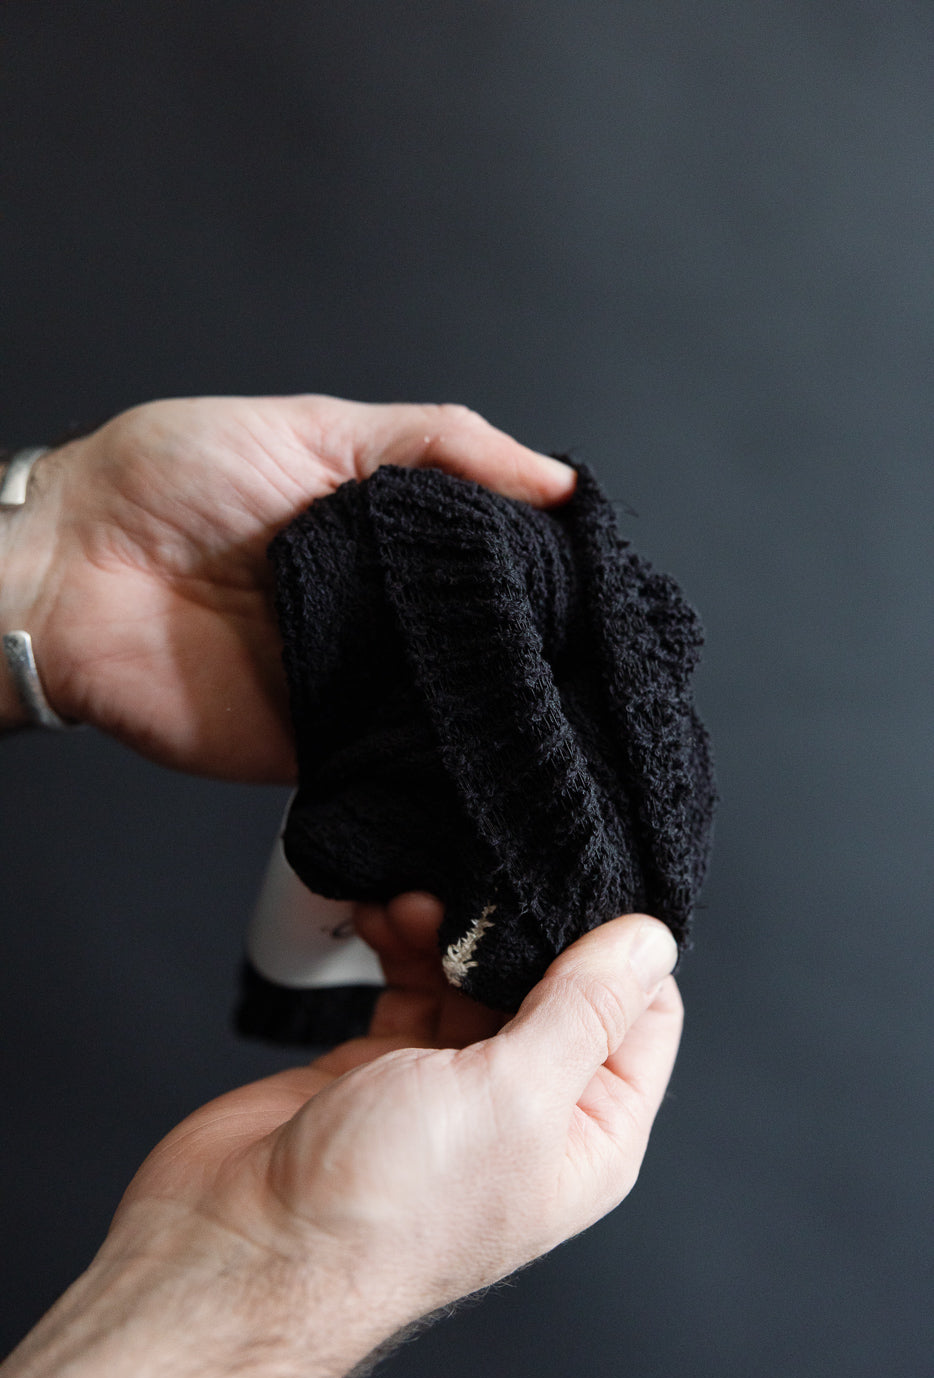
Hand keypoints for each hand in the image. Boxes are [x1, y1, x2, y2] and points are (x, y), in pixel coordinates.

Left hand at [0, 396, 575, 776]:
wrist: (65, 570)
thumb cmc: (166, 481)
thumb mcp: (317, 427)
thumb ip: (439, 445)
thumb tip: (558, 481)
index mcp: (389, 538)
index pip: (499, 561)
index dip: (555, 572)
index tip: (609, 585)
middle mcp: (380, 616)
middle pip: (487, 642)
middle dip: (541, 651)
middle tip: (600, 656)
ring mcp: (353, 687)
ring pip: (455, 708)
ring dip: (500, 708)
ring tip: (563, 707)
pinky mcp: (319, 751)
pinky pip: (396, 765)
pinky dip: (438, 764)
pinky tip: (489, 756)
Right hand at [0, 902, 680, 1377]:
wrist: (244, 1248)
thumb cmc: (384, 1211)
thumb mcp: (513, 1096)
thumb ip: (583, 1011)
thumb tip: (650, 941)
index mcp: (587, 1133)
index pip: (641, 1016)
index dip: (618, 948)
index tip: (579, 885)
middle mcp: (527, 1109)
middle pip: (553, 984)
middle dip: (517, 926)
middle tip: (483, 886)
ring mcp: (452, 1088)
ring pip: (475, 975)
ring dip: (450, 927)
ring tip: (414, 906)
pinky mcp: (383, 1067)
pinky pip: (410, 982)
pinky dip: (399, 944)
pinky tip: (380, 918)